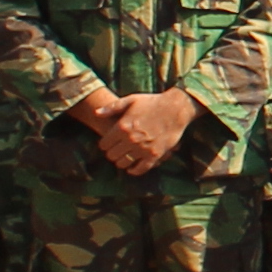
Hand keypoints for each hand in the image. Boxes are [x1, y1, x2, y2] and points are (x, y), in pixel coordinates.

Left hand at [83, 87, 197, 176]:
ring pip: (124, 163)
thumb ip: (112, 107)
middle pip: (112, 155)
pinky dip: (134, 171)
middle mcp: (130, 139)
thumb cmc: (152, 102)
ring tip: (122, 159)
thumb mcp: (131, 100)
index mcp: (122, 126)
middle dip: (111, 154)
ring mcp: (142, 148)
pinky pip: (140, 169)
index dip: (104, 145)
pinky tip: (132, 169)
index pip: (104, 144)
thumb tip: (95, 113)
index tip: (107, 144)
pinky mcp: (154, 155)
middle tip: (114, 152)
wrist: (175, 108)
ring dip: (121, 162)